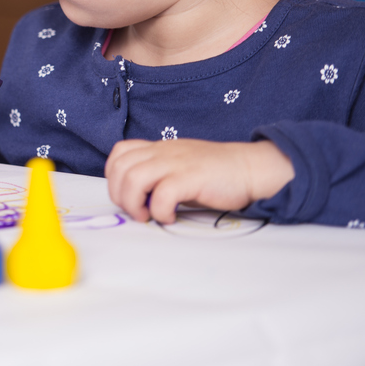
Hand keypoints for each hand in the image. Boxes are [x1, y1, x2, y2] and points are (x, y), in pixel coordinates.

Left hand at [105, 139, 294, 223]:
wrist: (251, 168)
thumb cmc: (216, 174)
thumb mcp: (180, 167)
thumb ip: (157, 176)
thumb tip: (137, 199)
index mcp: (159, 148)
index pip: (120, 153)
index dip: (113, 176)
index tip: (125, 195)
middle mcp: (163, 152)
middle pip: (121, 168)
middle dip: (119, 194)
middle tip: (136, 211)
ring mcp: (177, 163)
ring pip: (134, 178)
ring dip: (133, 202)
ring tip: (148, 216)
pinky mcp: (191, 178)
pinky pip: (162, 193)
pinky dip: (160, 210)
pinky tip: (170, 217)